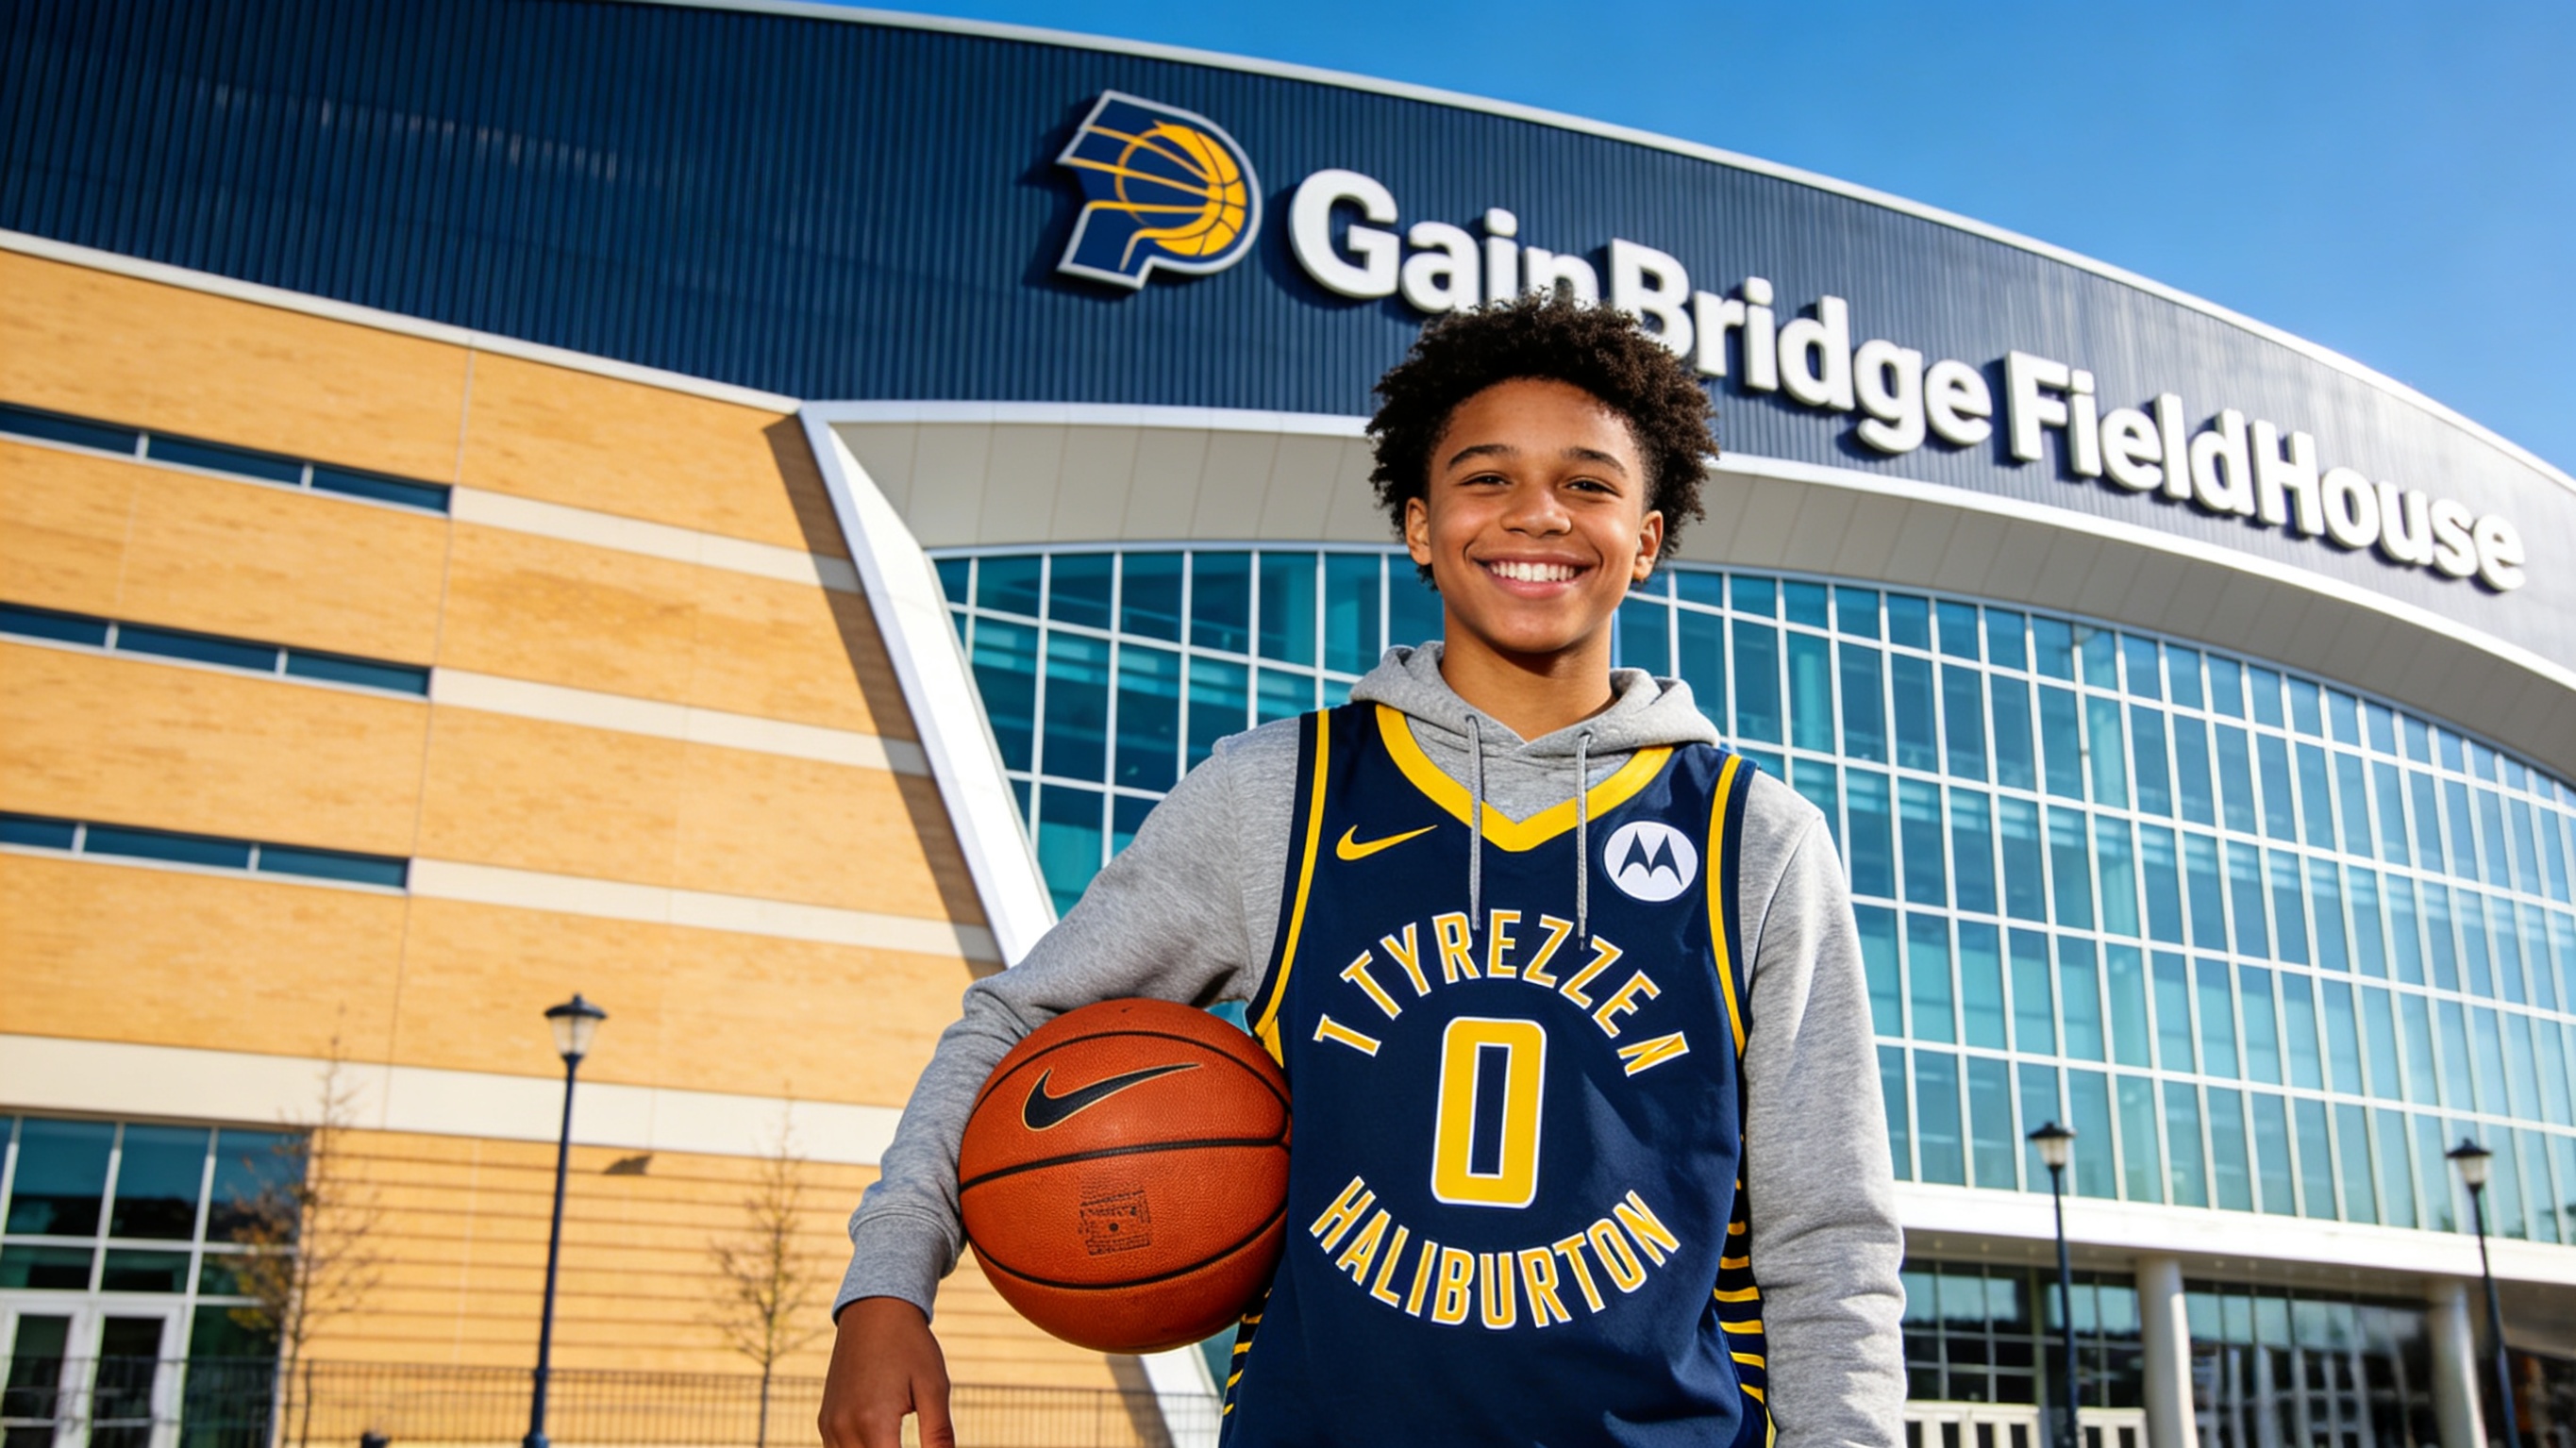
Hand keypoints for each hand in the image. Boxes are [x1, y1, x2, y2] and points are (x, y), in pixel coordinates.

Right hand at [818, 1297, 952, 1447]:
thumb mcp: (934, 1387)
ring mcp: (830, 1425)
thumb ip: (939, 1434)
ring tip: (895, 1443)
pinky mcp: (826, 1419)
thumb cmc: (910, 1345)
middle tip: (911, 1443)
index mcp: (873, 1423)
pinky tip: (881, 1444)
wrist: (874, 1310)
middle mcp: (844, 1428)